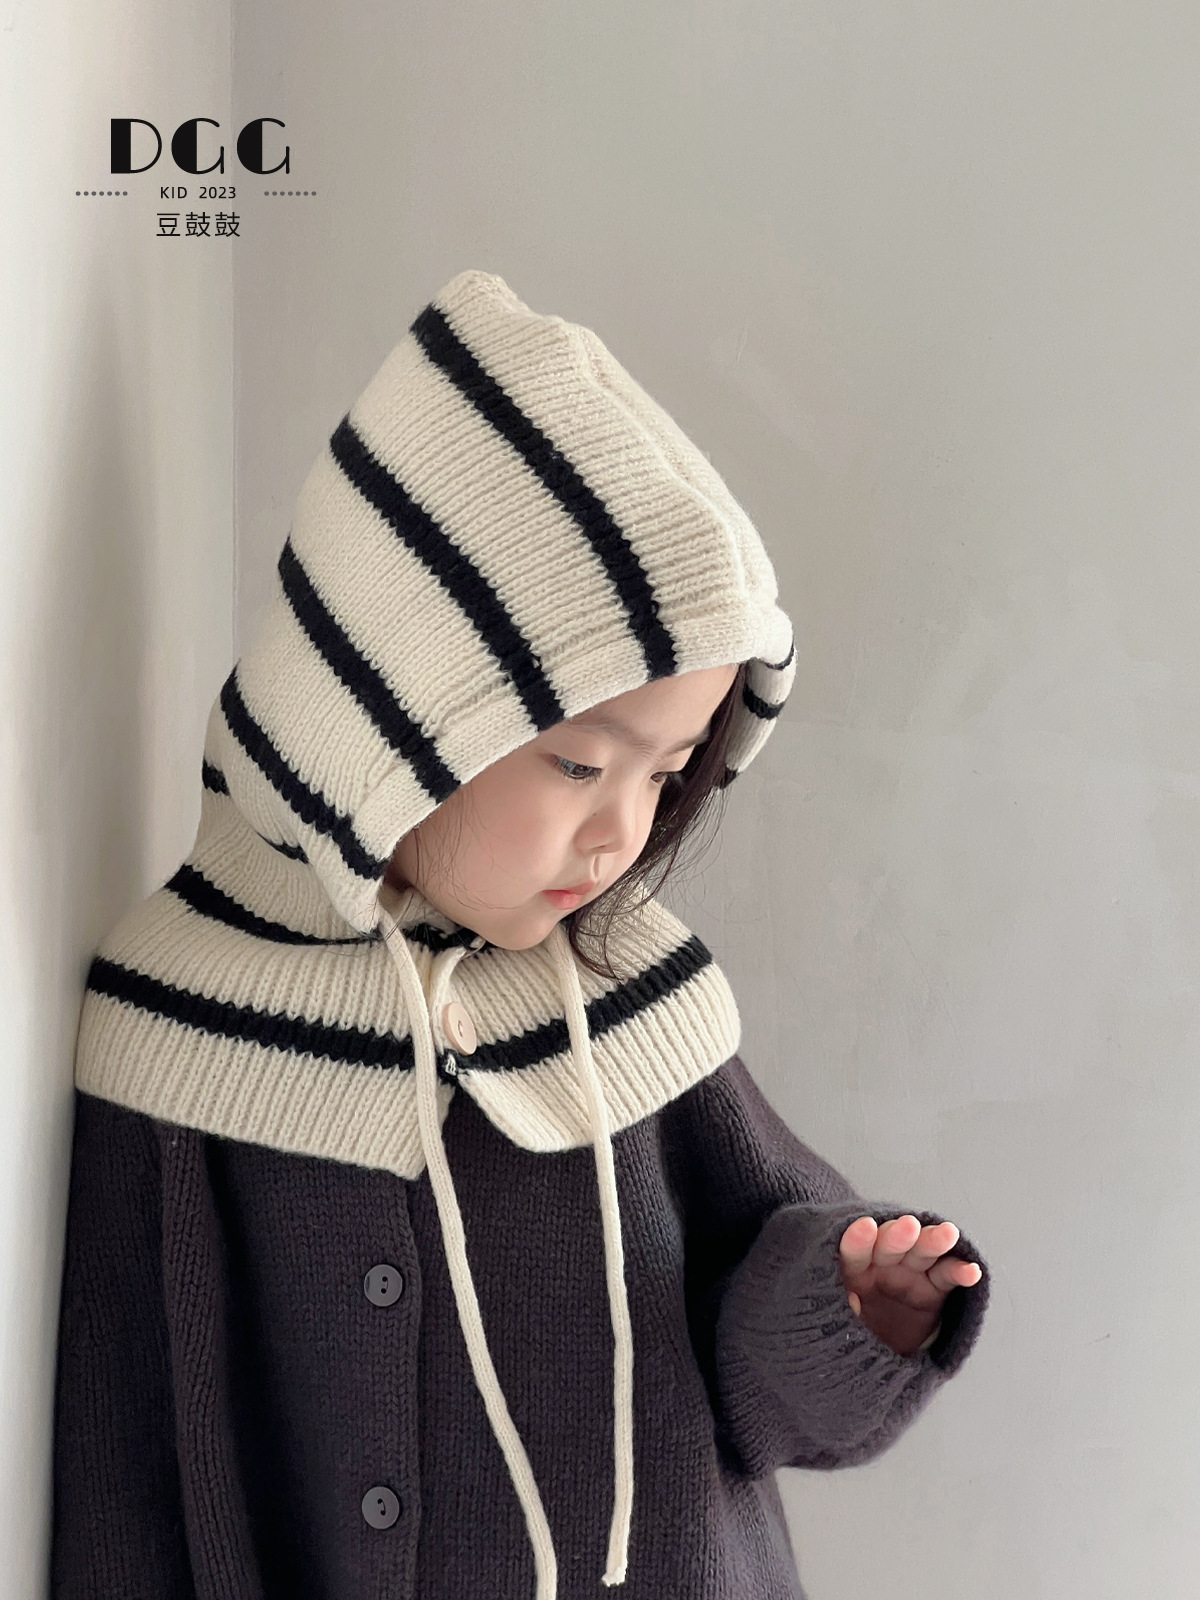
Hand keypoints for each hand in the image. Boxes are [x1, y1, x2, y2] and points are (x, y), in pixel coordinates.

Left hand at [838, 1214, 982, 1357]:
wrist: (883, 1351)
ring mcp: (911, 1272)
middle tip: (909, 1226)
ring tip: (948, 1234)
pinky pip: (948, 1276)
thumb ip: (843, 1309)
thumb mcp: (841, 1324)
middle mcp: (883, 1263)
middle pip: (891, 1243)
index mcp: (855, 1268)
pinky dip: (960, 1272)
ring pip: (923, 1251)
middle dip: (899, 1234)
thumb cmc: (858, 1330)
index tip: (865, 1227)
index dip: (859, 1238)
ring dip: (935, 1240)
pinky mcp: (935, 1286)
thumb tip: (850, 1298)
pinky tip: (971, 1271)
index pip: (854, 1250)